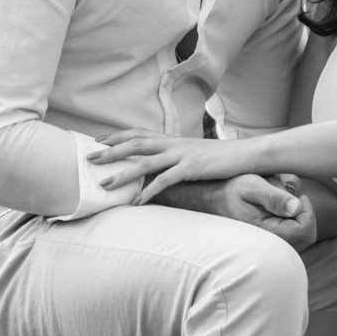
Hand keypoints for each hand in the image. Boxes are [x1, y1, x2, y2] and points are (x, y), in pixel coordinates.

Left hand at [91, 129, 276, 203]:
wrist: (248, 154)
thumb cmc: (222, 158)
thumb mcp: (195, 154)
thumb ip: (177, 157)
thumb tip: (162, 166)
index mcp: (174, 139)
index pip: (140, 133)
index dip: (118, 136)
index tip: (98, 141)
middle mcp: (174, 144)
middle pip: (136, 144)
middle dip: (110, 151)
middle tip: (89, 158)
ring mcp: (182, 155)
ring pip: (145, 162)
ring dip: (123, 173)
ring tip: (104, 184)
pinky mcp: (192, 168)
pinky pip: (165, 180)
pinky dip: (149, 191)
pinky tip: (138, 202)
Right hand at [203, 175, 317, 251]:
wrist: (216, 198)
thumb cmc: (233, 189)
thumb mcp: (252, 186)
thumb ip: (274, 197)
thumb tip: (297, 207)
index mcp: (266, 232)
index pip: (304, 230)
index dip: (307, 211)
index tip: (295, 196)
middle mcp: (271, 243)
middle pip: (308, 236)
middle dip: (305, 213)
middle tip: (290, 197)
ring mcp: (273, 243)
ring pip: (303, 235)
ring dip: (298, 215)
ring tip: (281, 200)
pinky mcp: (274, 240)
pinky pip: (295, 234)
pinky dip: (294, 219)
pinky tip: (280, 207)